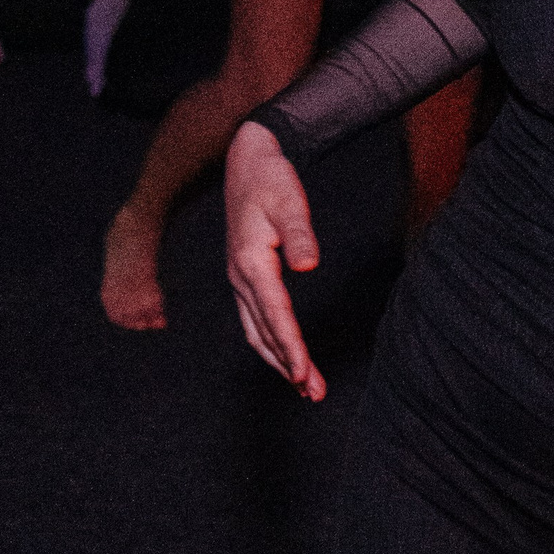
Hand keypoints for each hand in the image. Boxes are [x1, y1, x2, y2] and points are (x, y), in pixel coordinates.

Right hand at [224, 123, 325, 399]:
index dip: (290, 347)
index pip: (274, 314)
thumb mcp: (289, 200)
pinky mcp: (245, 276)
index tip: (304, 374)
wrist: (248, 161)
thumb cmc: (271, 179)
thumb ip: (300, 233)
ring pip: (256, 331)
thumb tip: (308, 265)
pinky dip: (270, 341)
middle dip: (287, 364)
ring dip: (278, 359)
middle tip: (314, 392)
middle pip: (263, 332)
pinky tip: (285, 354)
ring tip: (304, 385)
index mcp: (250, 262)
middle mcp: (240, 277)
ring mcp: (239, 278)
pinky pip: (255, 319)